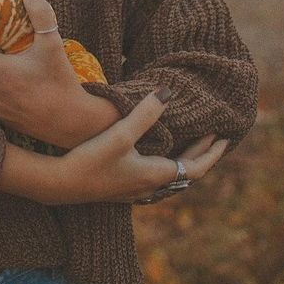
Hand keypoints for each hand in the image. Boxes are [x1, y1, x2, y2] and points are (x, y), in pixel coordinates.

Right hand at [51, 90, 228, 204]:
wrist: (59, 185)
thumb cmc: (91, 160)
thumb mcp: (120, 134)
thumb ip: (145, 114)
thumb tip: (168, 93)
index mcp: (155, 175)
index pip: (195, 167)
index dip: (211, 153)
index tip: (224, 138)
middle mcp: (149, 186)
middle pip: (185, 172)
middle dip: (200, 154)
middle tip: (212, 136)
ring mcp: (134, 190)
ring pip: (169, 177)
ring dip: (182, 161)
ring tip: (188, 144)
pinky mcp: (121, 188)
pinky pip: (155, 178)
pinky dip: (165, 164)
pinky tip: (155, 155)